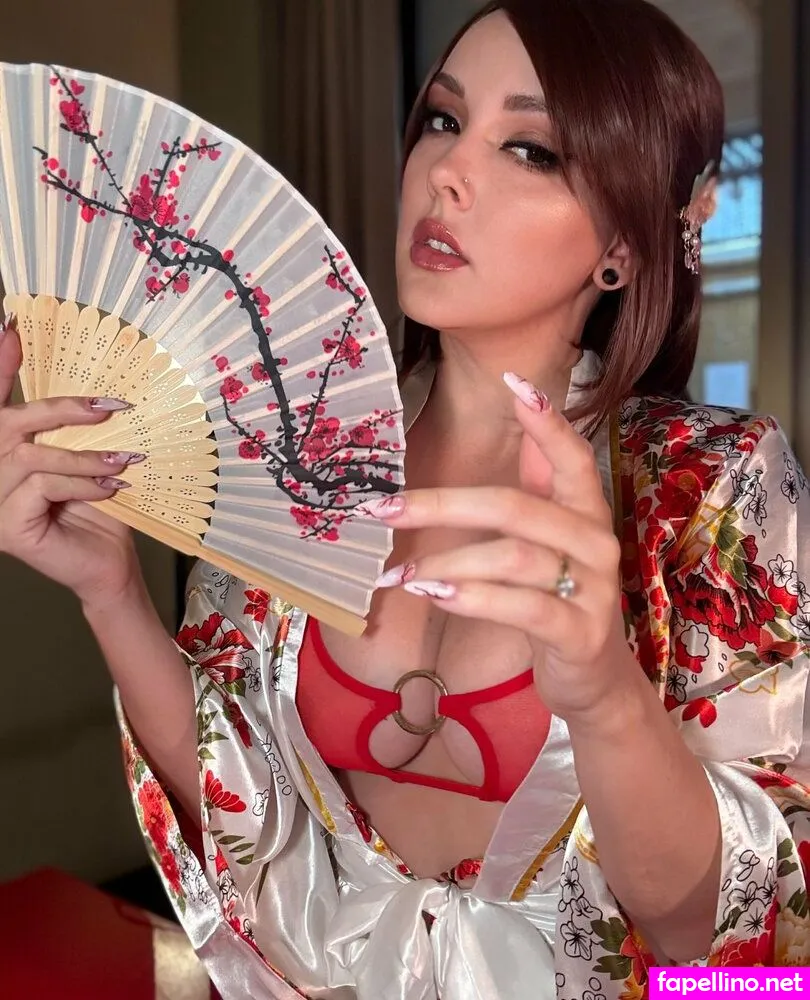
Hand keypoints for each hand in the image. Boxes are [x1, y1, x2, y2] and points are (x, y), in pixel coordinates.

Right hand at [0, 314, 144, 608]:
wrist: (111, 564)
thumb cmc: (100, 511)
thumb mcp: (88, 460)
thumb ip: (75, 430)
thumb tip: (95, 392)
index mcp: (7, 452)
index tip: (10, 327)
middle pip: (8, 423)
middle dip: (59, 409)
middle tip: (108, 407)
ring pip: (28, 457)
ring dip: (83, 457)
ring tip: (122, 464)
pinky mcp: (6, 527)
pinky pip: (40, 486)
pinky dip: (80, 483)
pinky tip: (108, 490)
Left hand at [355, 372, 639, 721]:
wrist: (597, 680)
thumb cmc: (561, 599)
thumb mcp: (553, 540)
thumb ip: (541, 481)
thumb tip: (523, 411)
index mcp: (587, 512)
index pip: (573, 456)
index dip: (546, 421)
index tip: (512, 381)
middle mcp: (596, 541)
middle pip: (515, 506)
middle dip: (441, 505)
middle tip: (384, 509)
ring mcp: (593, 589)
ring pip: (513, 558)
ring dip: (446, 563)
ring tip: (400, 574)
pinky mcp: (580, 633)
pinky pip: (521, 608)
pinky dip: (472, 598)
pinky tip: (434, 595)